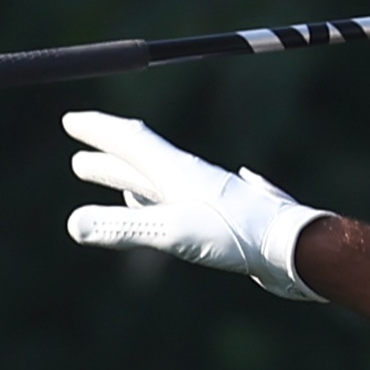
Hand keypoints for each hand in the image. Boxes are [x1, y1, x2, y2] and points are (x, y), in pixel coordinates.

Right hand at [62, 110, 330, 301]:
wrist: (297, 249)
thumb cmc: (238, 236)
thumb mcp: (174, 233)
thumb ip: (124, 228)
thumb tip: (72, 224)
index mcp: (179, 173)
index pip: (132, 142)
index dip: (99, 131)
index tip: (71, 120)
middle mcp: (195, 181)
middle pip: (145, 165)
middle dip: (109, 161)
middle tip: (77, 160)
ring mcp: (214, 201)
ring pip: (167, 187)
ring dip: (137, 183)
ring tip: (117, 186)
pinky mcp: (230, 224)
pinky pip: (191, 207)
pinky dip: (173, 204)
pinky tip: (188, 200)